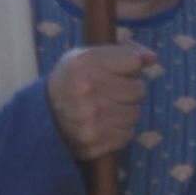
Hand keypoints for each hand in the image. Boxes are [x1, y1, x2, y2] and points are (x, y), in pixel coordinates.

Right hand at [45, 44, 153, 161]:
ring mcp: (90, 118)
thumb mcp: (88, 56)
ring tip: (104, 109)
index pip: (133, 61)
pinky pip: (127, 135)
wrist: (43, 117)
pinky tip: (102, 125)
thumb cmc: (73, 81)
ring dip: (125, 112)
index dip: (128, 67)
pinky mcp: (94, 142)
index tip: (114, 71)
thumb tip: (152, 58)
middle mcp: (86, 90)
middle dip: (128, 90)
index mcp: (84, 62)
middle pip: (138, 89)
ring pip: (135, 114)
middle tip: (108, 93)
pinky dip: (118, 132)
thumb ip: (124, 52)